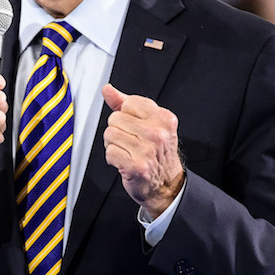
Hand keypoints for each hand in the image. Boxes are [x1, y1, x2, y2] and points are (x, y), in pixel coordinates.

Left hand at [102, 84, 184, 217]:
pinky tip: (125, 162)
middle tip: (131, 142)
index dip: (125, 115)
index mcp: (164, 118)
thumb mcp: (148, 122)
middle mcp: (158, 133)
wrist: (166, 184)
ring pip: (110, 134)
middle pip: (115, 119)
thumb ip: (125, 103)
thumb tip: (107, 89)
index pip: (128, 103)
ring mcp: (148, 150)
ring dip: (113, 144)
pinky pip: (109, 152)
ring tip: (128, 151)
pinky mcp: (136, 166)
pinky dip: (113, 158)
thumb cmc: (156, 152)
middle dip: (117, 130)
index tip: (135, 127)